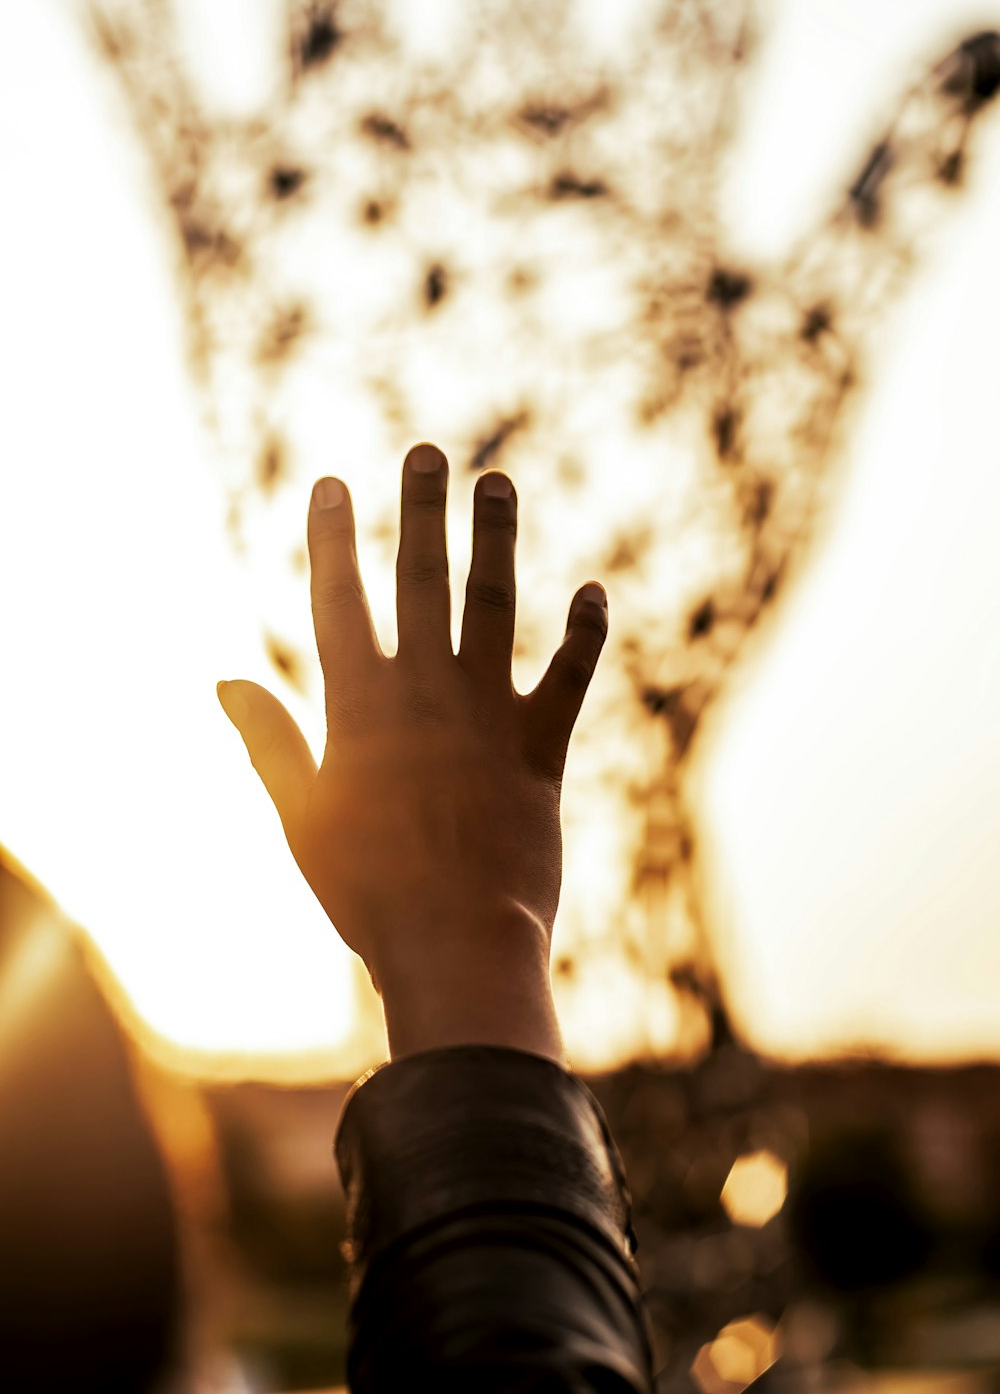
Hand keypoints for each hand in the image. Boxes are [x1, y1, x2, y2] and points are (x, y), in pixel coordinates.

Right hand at [217, 443, 607, 1062]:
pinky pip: (570, 677)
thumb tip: (222, 682)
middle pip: (423, 580)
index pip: (340, 601)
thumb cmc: (366, 891)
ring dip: (497, 540)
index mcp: (359, 707)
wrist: (457, 942)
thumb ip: (269, 742)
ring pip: (494, 606)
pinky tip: (595, 591)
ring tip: (498, 483)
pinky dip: (585, 634)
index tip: (335, 484)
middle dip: (422, 510)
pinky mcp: (541, 749)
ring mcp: (488, 715)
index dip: (335, 538)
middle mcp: (425, 694)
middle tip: (428, 451)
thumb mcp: (301, 815)